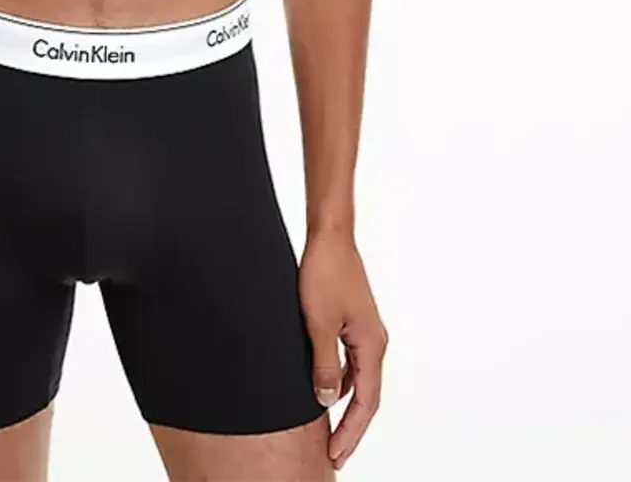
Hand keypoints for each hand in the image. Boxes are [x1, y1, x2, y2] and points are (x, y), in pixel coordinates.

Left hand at [299, 228, 386, 470]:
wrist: (330, 237)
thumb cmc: (324, 274)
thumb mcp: (317, 324)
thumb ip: (322, 365)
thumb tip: (324, 402)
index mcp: (371, 346)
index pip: (366, 402)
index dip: (352, 432)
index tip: (337, 454)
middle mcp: (375, 342)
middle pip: (367, 396)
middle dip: (351, 427)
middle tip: (335, 454)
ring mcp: (365, 332)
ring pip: (359, 380)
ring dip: (345, 406)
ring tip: (328, 430)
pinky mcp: (354, 322)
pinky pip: (351, 362)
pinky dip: (340, 382)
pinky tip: (323, 389)